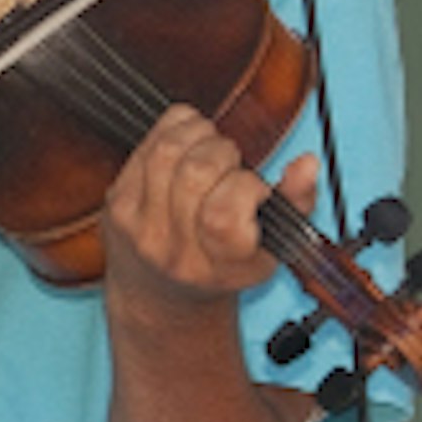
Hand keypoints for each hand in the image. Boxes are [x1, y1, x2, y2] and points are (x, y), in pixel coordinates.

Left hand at [103, 107, 317, 306]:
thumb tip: (306, 163)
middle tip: (232, 164)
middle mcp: (173, 251)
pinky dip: (175, 129)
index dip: (245, 187)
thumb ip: (296, 205)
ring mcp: (139, 227)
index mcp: (217, 267)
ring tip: (212, 148)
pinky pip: (148, 144)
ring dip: (199, 134)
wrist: (159, 292)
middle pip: (196, 172)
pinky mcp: (115, 203)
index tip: (253, 190)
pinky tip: (189, 142)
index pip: (222, 215)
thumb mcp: (270, 248)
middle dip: (224, 153)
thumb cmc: (223, 264)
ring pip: (169, 151)